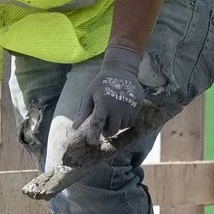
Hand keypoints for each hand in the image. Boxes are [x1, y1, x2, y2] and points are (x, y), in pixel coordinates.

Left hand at [72, 42, 150, 156]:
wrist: (121, 71)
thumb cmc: (100, 84)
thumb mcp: (88, 95)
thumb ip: (83, 112)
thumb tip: (76, 127)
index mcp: (103, 103)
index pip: (98, 123)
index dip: (93, 134)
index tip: (91, 142)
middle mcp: (118, 107)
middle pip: (112, 130)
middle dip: (106, 131)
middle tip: (103, 124)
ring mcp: (130, 107)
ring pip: (122, 126)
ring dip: (116, 125)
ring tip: (112, 114)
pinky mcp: (138, 106)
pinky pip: (131, 121)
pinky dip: (125, 120)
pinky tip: (121, 111)